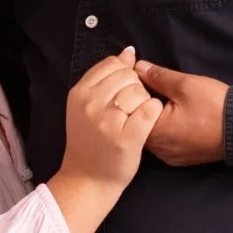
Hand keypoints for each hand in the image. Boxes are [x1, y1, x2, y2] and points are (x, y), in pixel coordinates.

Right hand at [46, 46, 164, 232]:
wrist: (87, 180)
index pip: (112, 65)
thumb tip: (128, 52)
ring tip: (134, 120)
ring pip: (139, 92)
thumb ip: (105, 79)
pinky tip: (146, 124)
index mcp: (79, 93)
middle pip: (128, 77)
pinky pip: (150, 110)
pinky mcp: (127, 137)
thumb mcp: (86, 107)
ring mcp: (108, 121)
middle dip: (135, 89)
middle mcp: (91, 104)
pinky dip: (154, 114)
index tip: (122, 93)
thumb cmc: (90, 142)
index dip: (125, 75)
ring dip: (144, 103)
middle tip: (128, 110)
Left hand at [134, 61, 228, 165]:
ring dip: (152, 119)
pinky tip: (172, 117)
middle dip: (140, 106)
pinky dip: (163, 130)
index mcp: (155, 132)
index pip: (129, 110)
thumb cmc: (215, 106)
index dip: (132, 92)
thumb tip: (138, 67)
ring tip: (162, 101)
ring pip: (150, 135)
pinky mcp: (180, 159)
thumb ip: (157, 76)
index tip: (140, 79)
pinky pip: (163, 143)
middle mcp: (158, 149)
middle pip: (137, 125)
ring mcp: (169, 156)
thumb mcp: (185, 84)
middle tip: (151, 88)